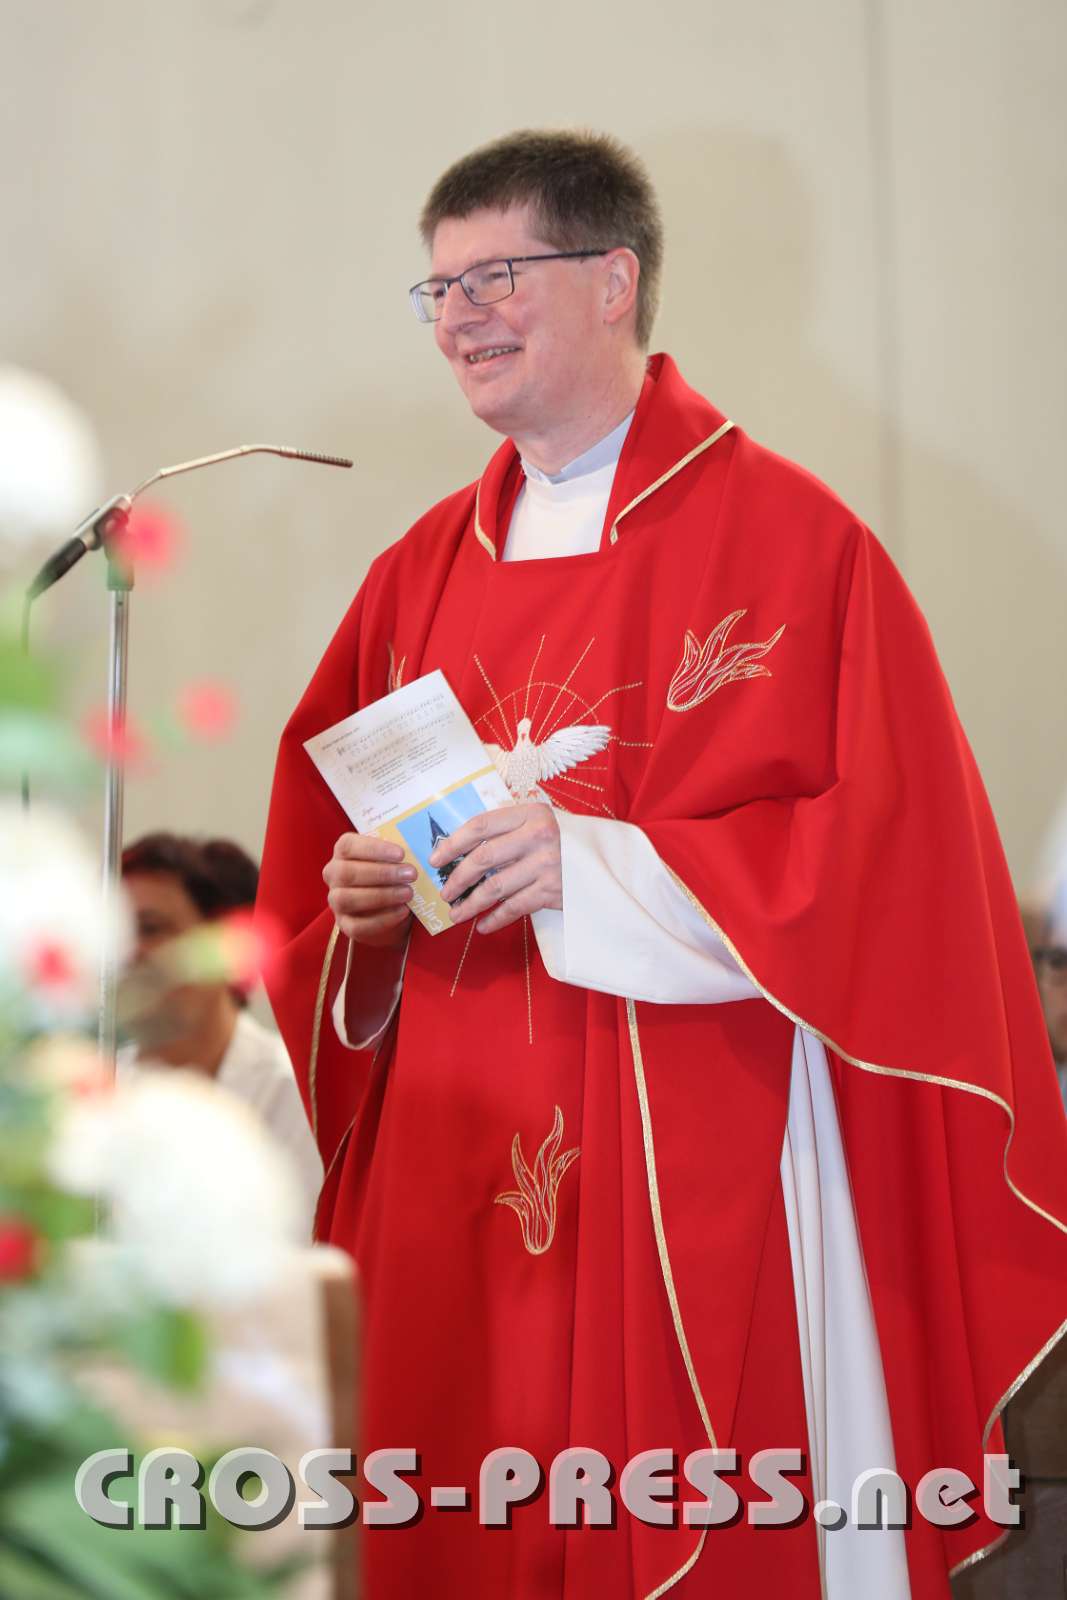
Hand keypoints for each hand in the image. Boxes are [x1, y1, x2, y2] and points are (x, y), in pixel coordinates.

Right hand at [323, 834, 414, 947]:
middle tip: (410, 874)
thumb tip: (419, 853)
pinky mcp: (345, 924)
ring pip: (347, 899)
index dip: (374, 849)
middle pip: (347, 873)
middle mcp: (334, 875)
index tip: (401, 854)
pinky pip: (358, 925)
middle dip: (381, 873)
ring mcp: (336, 901)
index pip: (348, 846)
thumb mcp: (394, 861)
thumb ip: (398, 856)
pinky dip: (383, 919)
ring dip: (381, 896)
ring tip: (408, 893)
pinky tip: (403, 911)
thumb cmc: (391, 875)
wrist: (391, 908)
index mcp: (343, 853)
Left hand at [429, 802, 561, 933]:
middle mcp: (538, 837)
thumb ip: (508, 826)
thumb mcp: (539, 822)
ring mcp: (546, 865)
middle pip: (483, 858)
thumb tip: (459, 844)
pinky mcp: (553, 892)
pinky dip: (495, 919)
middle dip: (457, 878)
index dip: (453, 843)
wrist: (605, 862)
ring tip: (456, 914)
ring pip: (494, 888)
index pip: (481, 825)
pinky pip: (514, 908)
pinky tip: (482, 926)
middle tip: (444, 892)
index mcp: (531, 814)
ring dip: (470, 904)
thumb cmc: (562, 840)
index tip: (436, 858)